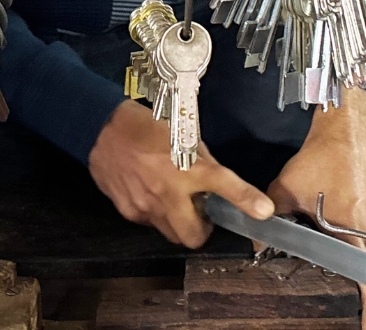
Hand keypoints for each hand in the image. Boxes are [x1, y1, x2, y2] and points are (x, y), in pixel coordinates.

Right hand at [88, 100, 273, 246]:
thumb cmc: (145, 127)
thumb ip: (202, 163)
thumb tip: (215, 182)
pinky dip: (155, 214)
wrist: (102, 129)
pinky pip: (149, 223)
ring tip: (173, 201)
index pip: (224, 186)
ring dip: (178, 223)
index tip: (264, 212)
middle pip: (193, 237)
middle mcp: (169, 191)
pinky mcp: (129, 211)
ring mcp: (146, 206)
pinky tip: (149, 193)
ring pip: (171, 234)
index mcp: (188, 167)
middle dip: (200, 231)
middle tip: (200, 213)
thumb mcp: (184, 136)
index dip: (247, 200)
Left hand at [267, 88, 365, 329]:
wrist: (347, 132)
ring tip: (335, 210)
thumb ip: (270, 218)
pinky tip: (343, 206)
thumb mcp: (287, 189)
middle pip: (360, 263)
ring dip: (349, 240)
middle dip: (345, 261)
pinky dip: (356, 227)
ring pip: (365, 246)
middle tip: (328, 236)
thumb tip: (255, 243)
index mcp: (354, 232)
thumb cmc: (320, 160)